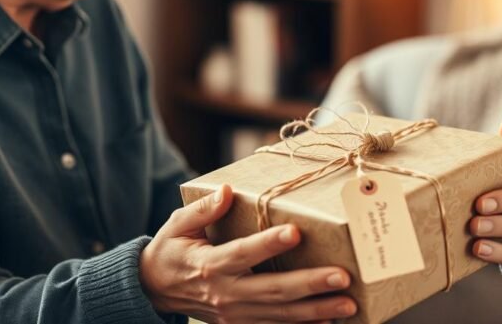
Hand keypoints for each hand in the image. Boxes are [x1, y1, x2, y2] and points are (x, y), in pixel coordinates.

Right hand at [140, 184, 357, 323]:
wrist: (153, 290)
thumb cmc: (170, 250)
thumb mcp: (178, 225)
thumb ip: (204, 210)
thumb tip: (228, 191)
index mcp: (210, 264)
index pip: (245, 253)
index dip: (270, 244)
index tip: (296, 232)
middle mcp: (225, 292)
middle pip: (273, 289)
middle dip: (310, 284)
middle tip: (341, 276)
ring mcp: (234, 313)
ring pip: (281, 314)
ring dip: (317, 310)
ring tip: (348, 303)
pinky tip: (329, 321)